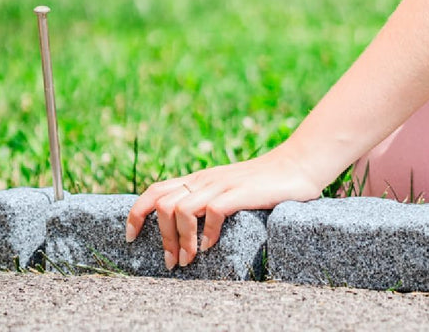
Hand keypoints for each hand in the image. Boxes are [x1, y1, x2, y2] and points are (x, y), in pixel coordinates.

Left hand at [125, 149, 322, 267]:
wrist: (297, 166)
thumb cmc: (263, 184)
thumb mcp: (227, 189)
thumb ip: (206, 201)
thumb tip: (182, 228)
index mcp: (199, 179)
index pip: (156, 190)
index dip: (136, 213)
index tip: (131, 238)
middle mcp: (206, 180)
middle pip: (163, 203)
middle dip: (161, 237)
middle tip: (172, 262)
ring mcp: (222, 185)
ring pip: (181, 209)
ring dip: (181, 240)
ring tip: (189, 260)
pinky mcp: (241, 192)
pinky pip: (213, 212)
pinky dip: (207, 233)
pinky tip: (212, 246)